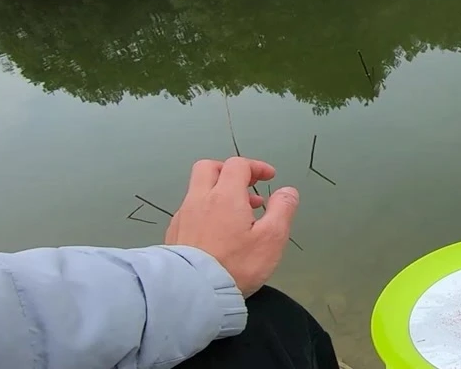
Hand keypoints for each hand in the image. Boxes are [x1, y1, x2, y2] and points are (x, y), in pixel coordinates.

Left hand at [165, 157, 299, 295]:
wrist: (193, 294)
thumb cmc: (236, 265)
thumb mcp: (271, 239)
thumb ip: (282, 210)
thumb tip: (287, 191)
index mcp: (225, 196)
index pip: (237, 165)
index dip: (255, 167)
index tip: (268, 178)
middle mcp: (199, 200)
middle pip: (208, 168)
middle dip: (228, 171)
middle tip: (245, 187)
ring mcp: (182, 217)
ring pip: (197, 191)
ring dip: (217, 193)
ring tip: (236, 216)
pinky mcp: (172, 235)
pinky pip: (189, 211)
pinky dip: (205, 211)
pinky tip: (215, 233)